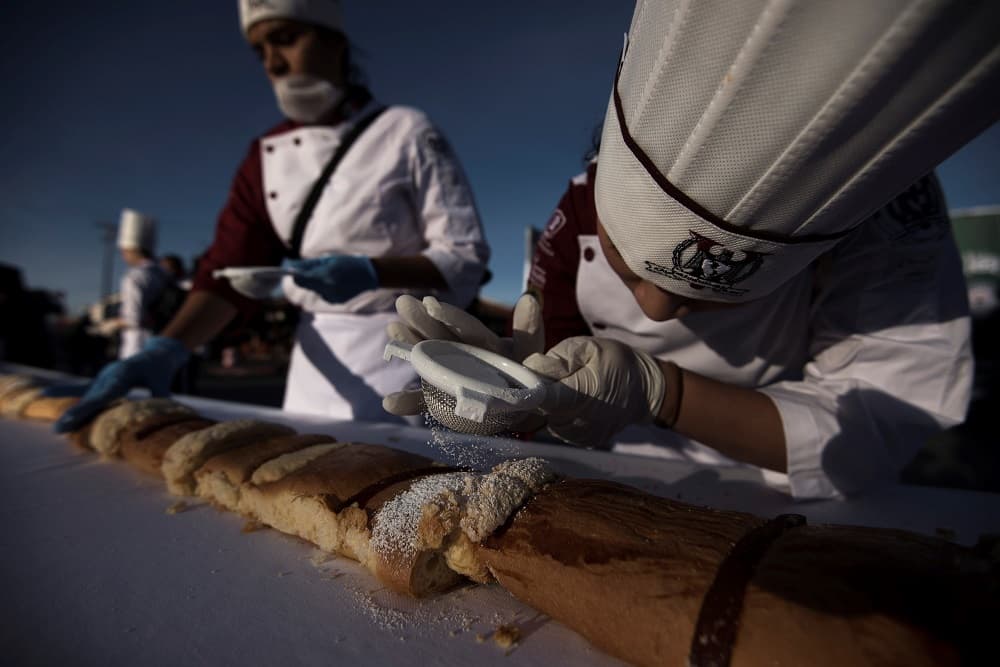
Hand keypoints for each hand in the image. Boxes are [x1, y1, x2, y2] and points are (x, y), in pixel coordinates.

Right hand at [52, 336, 189, 432]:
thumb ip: (161, 393)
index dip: (88, 408)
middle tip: (59, 429)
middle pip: (90, 400)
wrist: (155, 353)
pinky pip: (82, 389)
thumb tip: (166, 409)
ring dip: (72, 414)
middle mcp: (108, 377)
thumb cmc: (159, 368)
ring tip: (57, 430)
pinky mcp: (101, 382)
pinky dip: (65, 391)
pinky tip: (45, 393)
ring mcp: (102, 379)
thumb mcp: (162, 379)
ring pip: (86, 398)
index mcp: (122, 375)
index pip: (103, 395)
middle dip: (75, 415)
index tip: (73, 417)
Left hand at [287, 254, 377, 303]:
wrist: (369, 275)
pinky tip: (338, 283)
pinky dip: (326, 289)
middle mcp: (327, 288)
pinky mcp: (337, 301)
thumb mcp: (329, 260)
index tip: (291, 272)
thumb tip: (294, 267)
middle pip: (306, 286)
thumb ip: (311, 265)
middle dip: (307, 279)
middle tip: (314, 270)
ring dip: (318, 284)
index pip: (300, 280)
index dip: (295, 276)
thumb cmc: (348, 263)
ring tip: (331, 276)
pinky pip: (325, 294)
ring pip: (316, 290)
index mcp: (325, 275)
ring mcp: (332, 297)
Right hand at [381, 293, 544, 416]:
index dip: (451, 317)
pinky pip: (427, 401)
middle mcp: (466, 354)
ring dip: (411, 346)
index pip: (468, 329)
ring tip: (392, 329)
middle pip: (443, 337)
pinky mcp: (447, 399)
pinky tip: (390, 403)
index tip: (432, 304)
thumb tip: (529, 300)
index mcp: (487, 344)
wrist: (529, 406)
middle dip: (423, 321)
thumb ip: (530, 334)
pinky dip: (410, 402)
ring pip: (429, 360)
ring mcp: (454, 375)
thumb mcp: (533, 354)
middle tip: (403, 303)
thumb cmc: (532, 376)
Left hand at [522, 337, 667, 447]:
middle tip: (546, 375)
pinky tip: (571, 401)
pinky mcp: (581, 441)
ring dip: (547, 404)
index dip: (524, 389)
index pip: (542, 399)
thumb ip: (558, 358)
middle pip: (538, 409)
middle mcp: (579, 423)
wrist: (646, 390)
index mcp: (582, 396)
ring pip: (545, 419)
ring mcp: (580, 436)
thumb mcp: (589, 348)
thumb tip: (531, 367)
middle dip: (534, 392)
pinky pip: (557, 426)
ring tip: (564, 387)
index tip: (515, 379)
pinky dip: (557, 413)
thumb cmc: (617, 362)